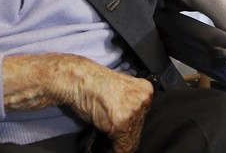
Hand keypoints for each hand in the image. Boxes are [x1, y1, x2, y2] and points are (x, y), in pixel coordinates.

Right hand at [2, 53, 153, 152]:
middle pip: (139, 129)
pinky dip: (112, 148)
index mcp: (145, 90)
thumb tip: (133, 122)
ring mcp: (134, 111)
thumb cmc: (95, 84)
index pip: (144, 117)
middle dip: (125, 131)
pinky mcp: (122, 124)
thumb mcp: (121, 90)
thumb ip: (131, 103)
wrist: (79, 80)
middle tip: (110, 124)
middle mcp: (143, 100)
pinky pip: (123, 148)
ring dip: (118, 139)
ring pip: (132, 140)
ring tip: (105, 126)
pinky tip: (104, 135)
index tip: (122, 125)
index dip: (131, 123)